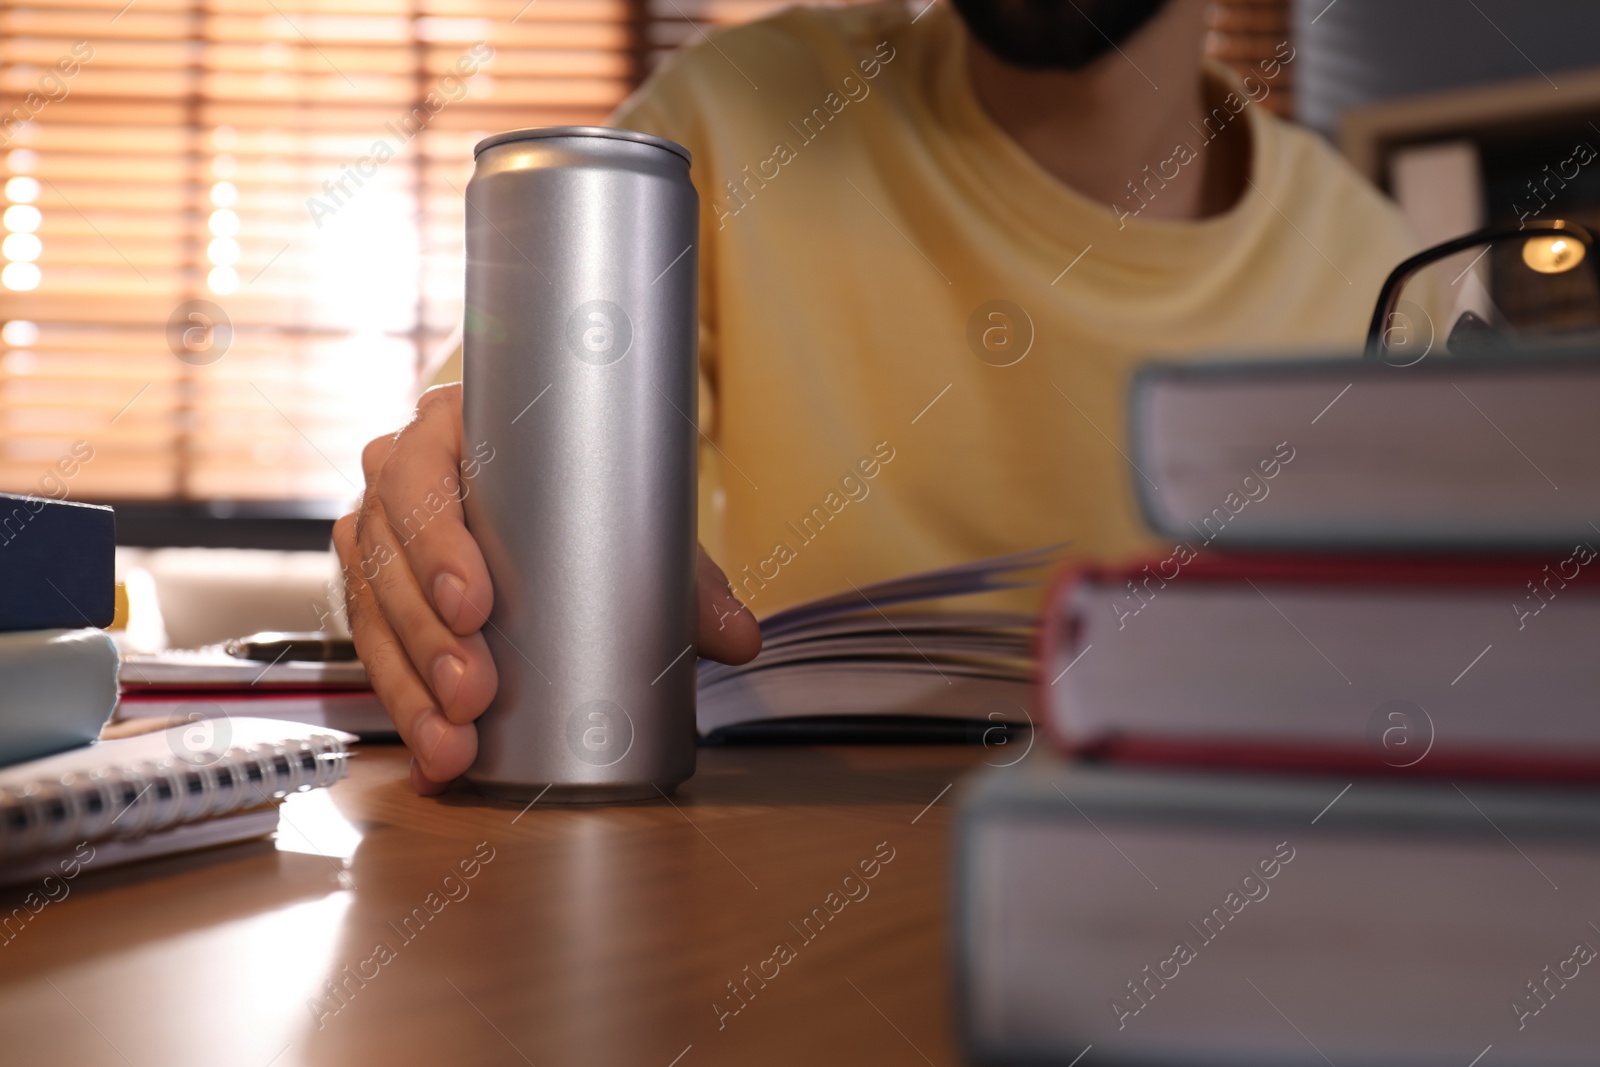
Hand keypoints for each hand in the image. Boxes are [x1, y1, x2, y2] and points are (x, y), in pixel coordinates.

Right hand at [333, 383, 761, 794]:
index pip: (423, 476)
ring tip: (453, 744)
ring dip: (409, 689)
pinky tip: (431, 758)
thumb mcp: (636, 523)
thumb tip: (741, 638)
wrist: (558, 501)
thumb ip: (690, 580)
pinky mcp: (376, 597)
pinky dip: (404, 711)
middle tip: (473, 694)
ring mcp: (380, 538)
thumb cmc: (588, 496)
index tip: (474, 604)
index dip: (438, 543)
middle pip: (391, 558)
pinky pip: (374, 654)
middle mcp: (400, 477)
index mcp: (454, 429)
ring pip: (375, 614)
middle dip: (429, 638)